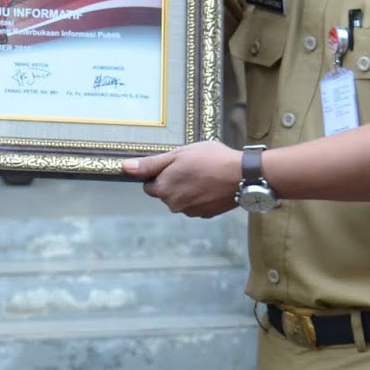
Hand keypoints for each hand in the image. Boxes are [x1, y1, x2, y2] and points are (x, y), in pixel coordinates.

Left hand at [122, 140, 241, 218]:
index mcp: (163, 189)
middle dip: (173, 182)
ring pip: (180, 199)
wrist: (243, 175)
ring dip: (187, 190)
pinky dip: (200, 197)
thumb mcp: (178, 154)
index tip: (175, 164)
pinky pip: (195, 205)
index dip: (160, 173)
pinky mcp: (206, 215)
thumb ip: (150, 164)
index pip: (149, 185)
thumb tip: (125, 168)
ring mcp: (190, 212)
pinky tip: (211, 185)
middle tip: (191, 167)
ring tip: (204, 175)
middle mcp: (174, 204)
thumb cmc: (210, 159)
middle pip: (165, 193)